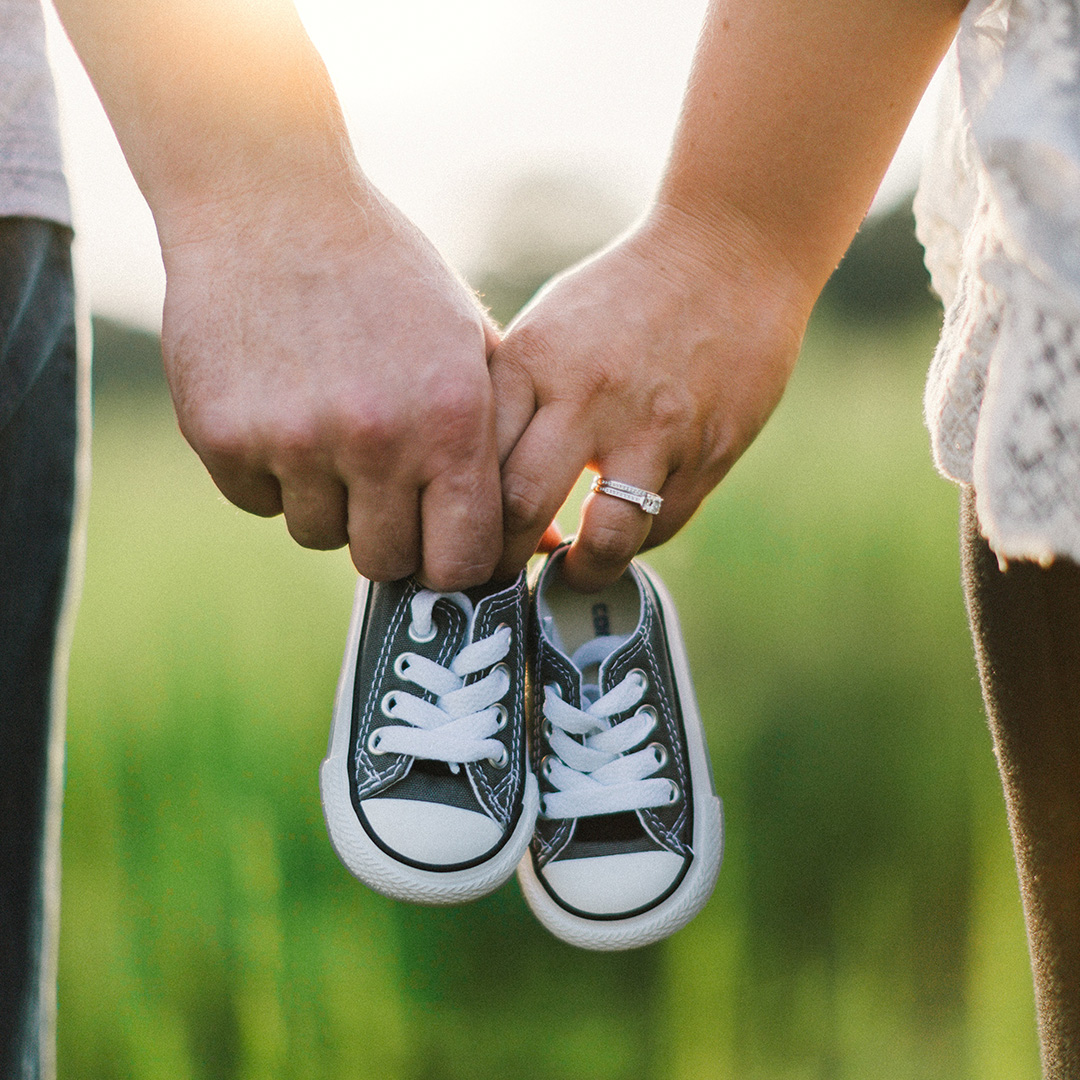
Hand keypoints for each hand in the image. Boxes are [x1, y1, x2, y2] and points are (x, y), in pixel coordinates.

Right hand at [158, 176, 502, 590]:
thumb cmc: (389, 278)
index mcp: (450, 421)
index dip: (452, 563)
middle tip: (380, 483)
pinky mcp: (223, 437)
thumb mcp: (468, 345)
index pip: (462, 562)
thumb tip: (536, 545)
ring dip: (326, 499)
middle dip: (388, 534)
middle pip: (385, 561)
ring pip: (317, 533)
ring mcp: (294, 441)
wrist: (272, 202)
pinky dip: (270, 473)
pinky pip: (257, 501)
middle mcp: (376, 440)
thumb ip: (502, 445)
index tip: (439, 544)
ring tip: (328, 425)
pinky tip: (280, 407)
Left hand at [489, 206, 810, 590]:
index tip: (458, 540)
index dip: (458, 517)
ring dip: (580, 571)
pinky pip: (660, 525)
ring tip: (570, 571)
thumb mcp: (548, 329)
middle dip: (501, 562)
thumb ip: (512, 400)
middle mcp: (588, 396)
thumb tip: (471, 484)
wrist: (730, 253)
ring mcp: (653, 428)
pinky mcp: (708, 450)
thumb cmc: (622, 296)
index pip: (474, 463)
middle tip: (501, 575)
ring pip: (603, 539)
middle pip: (520, 509)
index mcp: (533, 361)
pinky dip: (634, 542)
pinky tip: (621, 530)